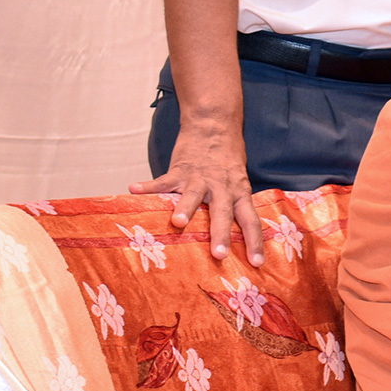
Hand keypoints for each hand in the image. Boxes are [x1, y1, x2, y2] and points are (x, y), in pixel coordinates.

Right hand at [130, 120, 263, 264]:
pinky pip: (163, 180)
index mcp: (239, 193)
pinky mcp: (180, 170)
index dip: (255, 242)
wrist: (214, 126)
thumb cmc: (227, 160)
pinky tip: (134, 190)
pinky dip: (148, 186)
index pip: (251, 221)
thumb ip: (233, 205)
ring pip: (193, 195)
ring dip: (185, 209)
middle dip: (221, 234)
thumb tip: (229, 237)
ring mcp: (200, 179)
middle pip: (224, 213)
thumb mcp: (238, 183)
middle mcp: (222, 188)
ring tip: (177, 223)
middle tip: (218, 254)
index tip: (257, 263)